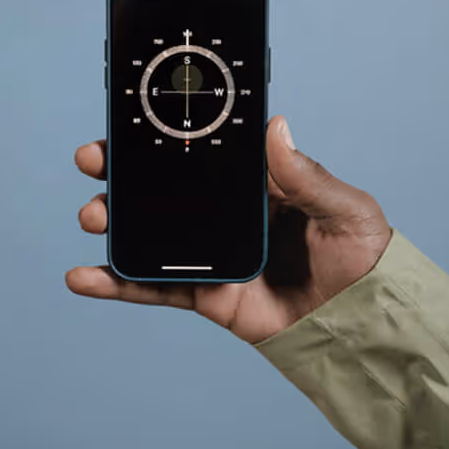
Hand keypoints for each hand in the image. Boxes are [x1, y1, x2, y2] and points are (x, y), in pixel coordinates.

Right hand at [66, 114, 393, 345]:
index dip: (163, 136)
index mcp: (256, 184)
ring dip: (112, 221)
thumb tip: (275, 126)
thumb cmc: (365, 260)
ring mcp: (211, 254)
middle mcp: (226, 214)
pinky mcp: (205, 295)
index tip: (128, 120)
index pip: (201, 152)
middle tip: (93, 160)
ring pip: (148, 233)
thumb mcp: (346, 209)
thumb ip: (306, 175)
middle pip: (162, 187)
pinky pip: (153, 287)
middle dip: (121, 172)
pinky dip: (116, 284)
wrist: (365, 328)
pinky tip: (83, 277)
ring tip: (92, 216)